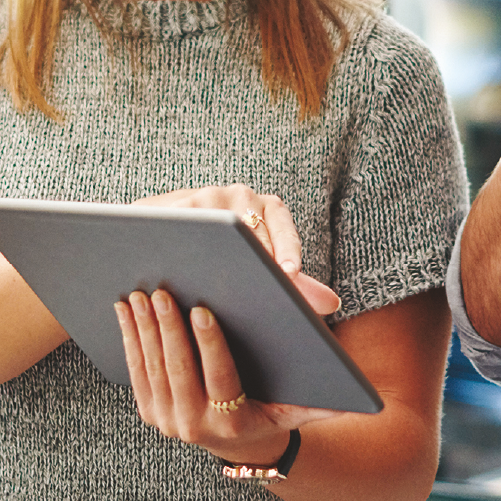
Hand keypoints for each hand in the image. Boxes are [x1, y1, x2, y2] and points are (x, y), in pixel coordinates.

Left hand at [115, 287, 339, 460]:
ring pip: (153, 370)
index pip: (220, 377)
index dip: (209, 343)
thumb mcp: (299, 408)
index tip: (201, 309)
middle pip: (179, 371)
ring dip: (144, 330)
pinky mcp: (150, 413)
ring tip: (141, 294)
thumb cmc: (275, 411)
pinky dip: (130, 340)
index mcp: (233, 423)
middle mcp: (196, 428)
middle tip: (162, 291)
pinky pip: (136, 374)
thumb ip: (325, 403)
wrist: (239, 445)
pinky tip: (125, 311)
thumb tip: (354, 398)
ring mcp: (168, 423)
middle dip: (168, 328)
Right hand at [133, 185, 339, 314]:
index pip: (283, 224)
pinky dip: (188, 243)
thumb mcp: (260, 260)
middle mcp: (242, 196)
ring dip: (221, 252)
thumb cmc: (223, 249)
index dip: (287, 247)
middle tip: (258, 288)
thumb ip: (296, 284)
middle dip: (256, 259)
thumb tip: (333, 305)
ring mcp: (210, 195)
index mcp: (267, 208)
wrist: (167, 226)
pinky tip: (186, 268)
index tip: (290, 272)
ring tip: (223, 282)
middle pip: (253, 229)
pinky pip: (187, 223)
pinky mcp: (179, 204)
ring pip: (221, 226)